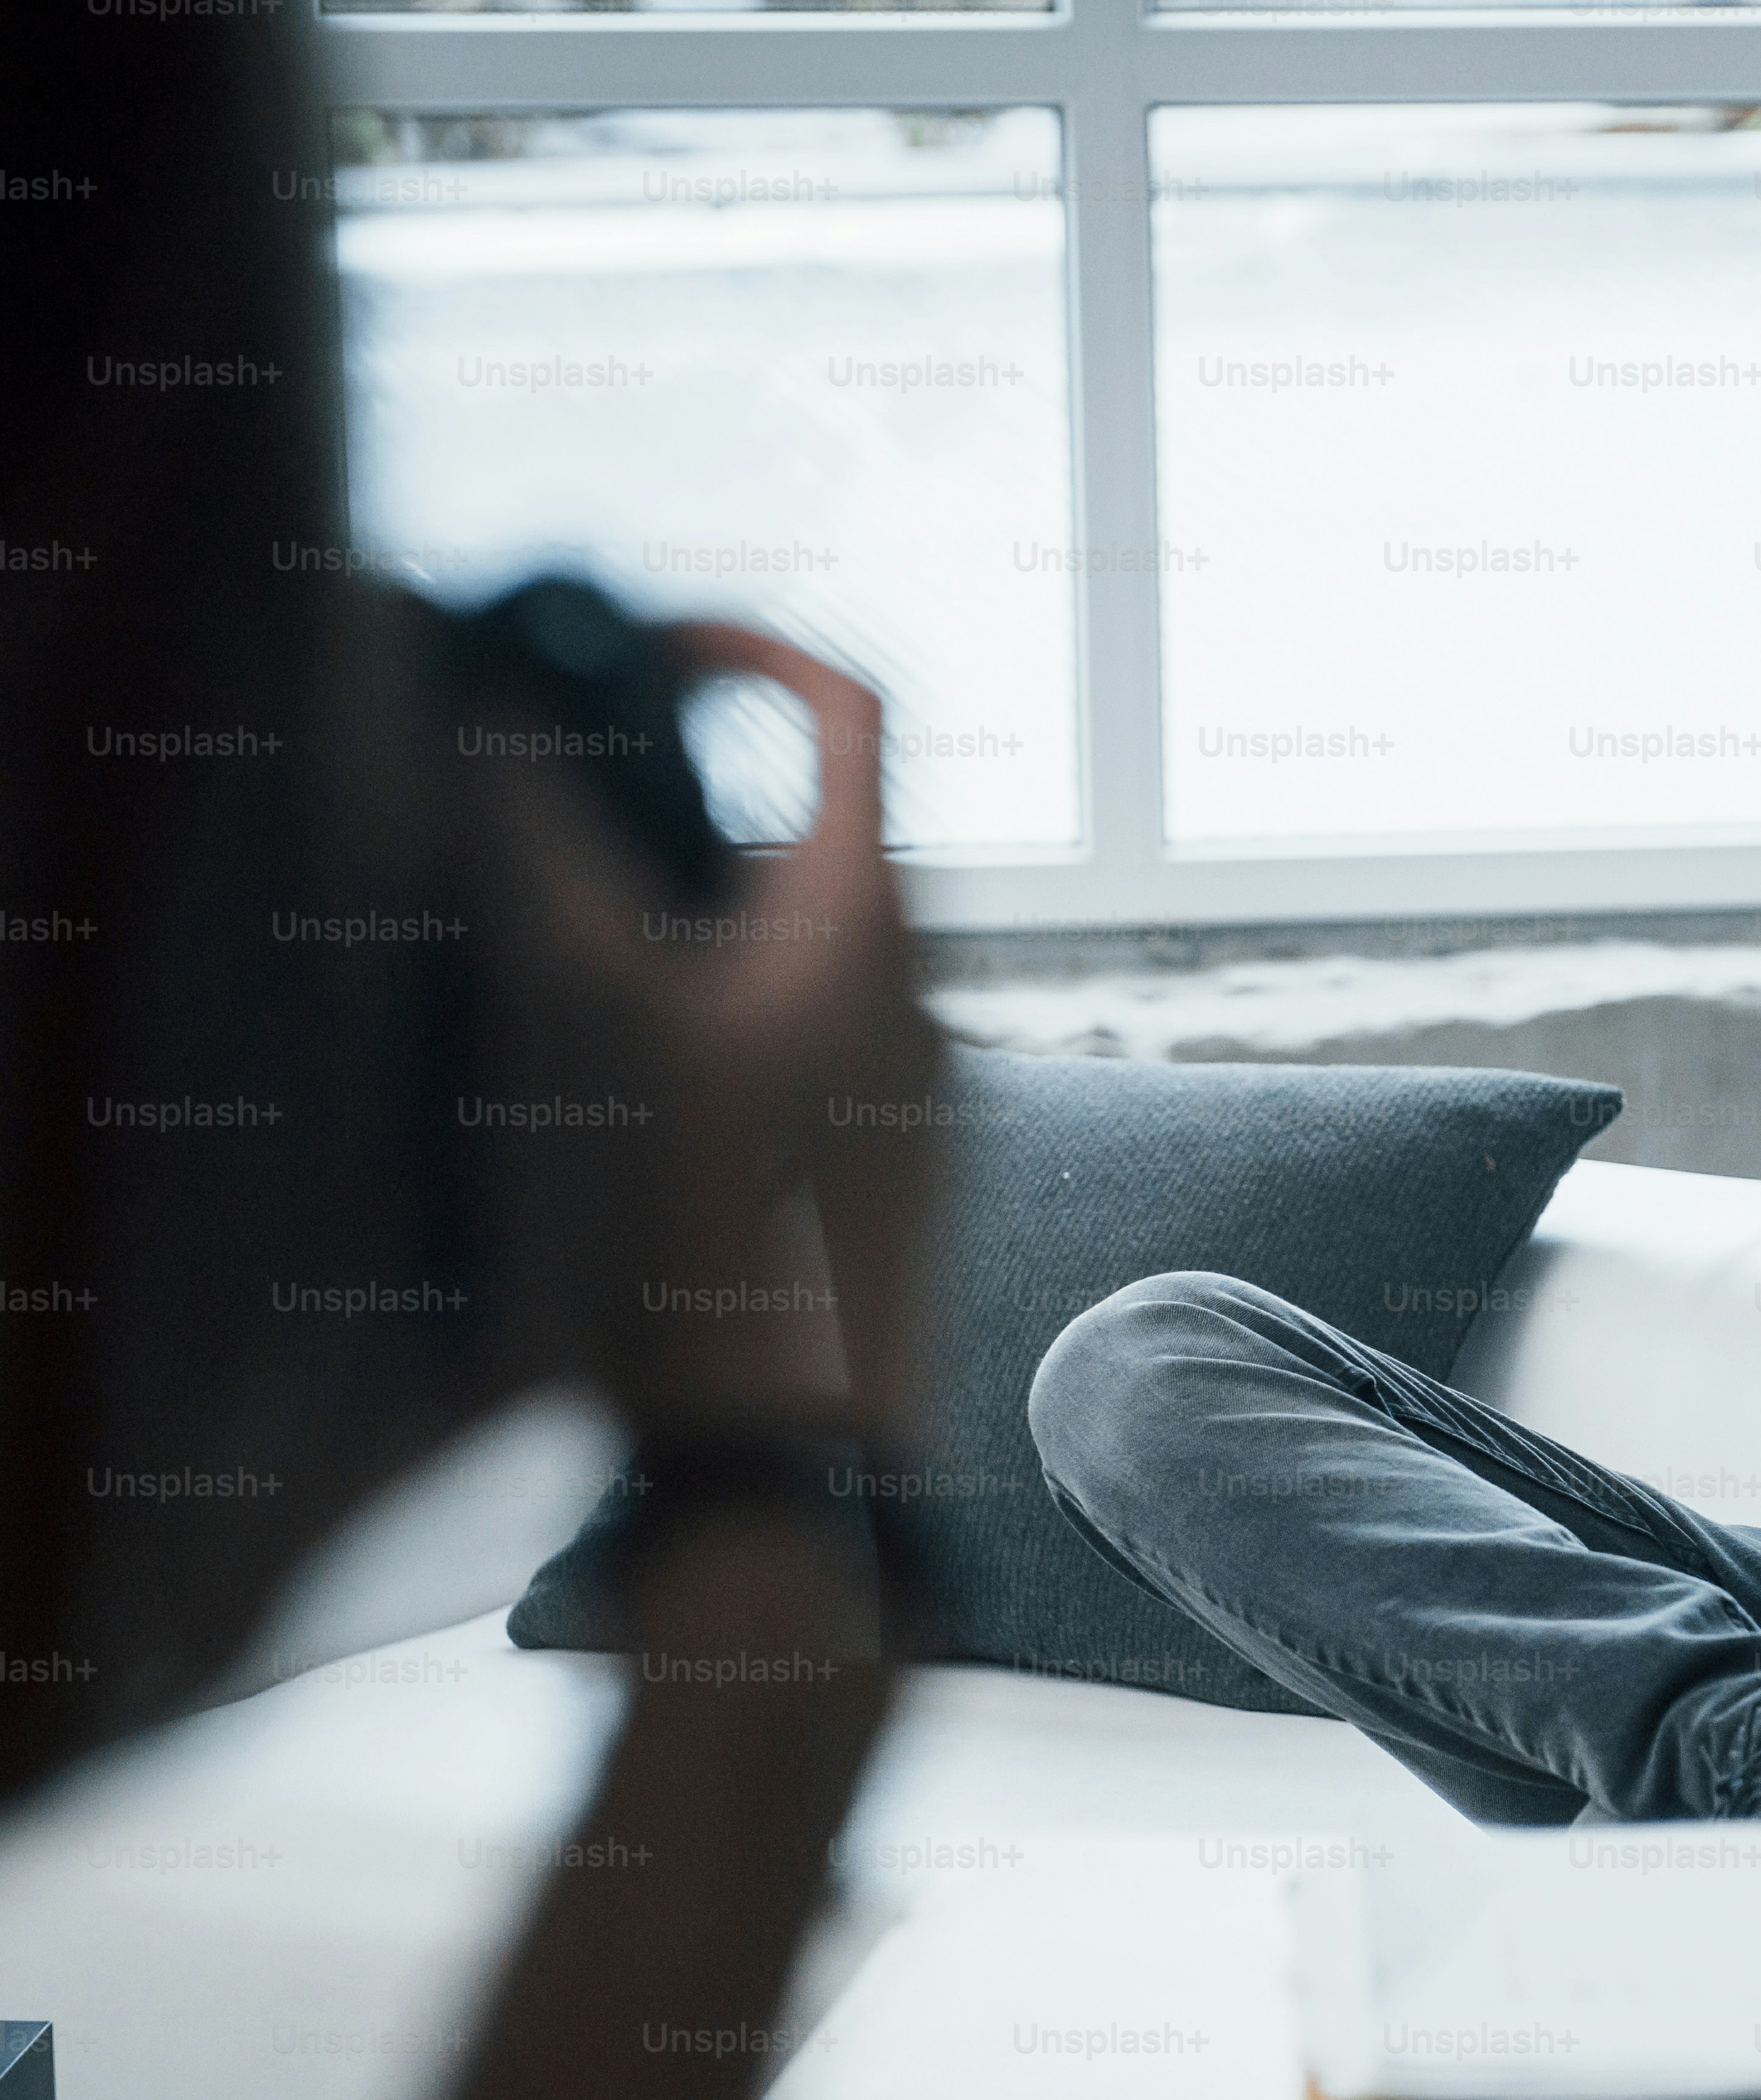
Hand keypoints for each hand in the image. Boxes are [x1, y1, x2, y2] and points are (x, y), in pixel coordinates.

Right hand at [477, 621, 940, 1438]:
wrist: (778, 1454)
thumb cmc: (686, 1237)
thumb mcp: (580, 1013)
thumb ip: (537, 845)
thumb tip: (497, 718)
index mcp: (870, 924)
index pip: (848, 708)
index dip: (747, 645)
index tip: (649, 647)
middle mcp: (924, 990)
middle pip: (805, 837)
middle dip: (678, 819)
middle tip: (558, 851)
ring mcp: (924, 1087)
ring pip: (801, 954)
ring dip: (692, 940)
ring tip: (574, 996)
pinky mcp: (902, 1170)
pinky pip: (817, 1051)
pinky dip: (728, 1034)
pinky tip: (634, 1107)